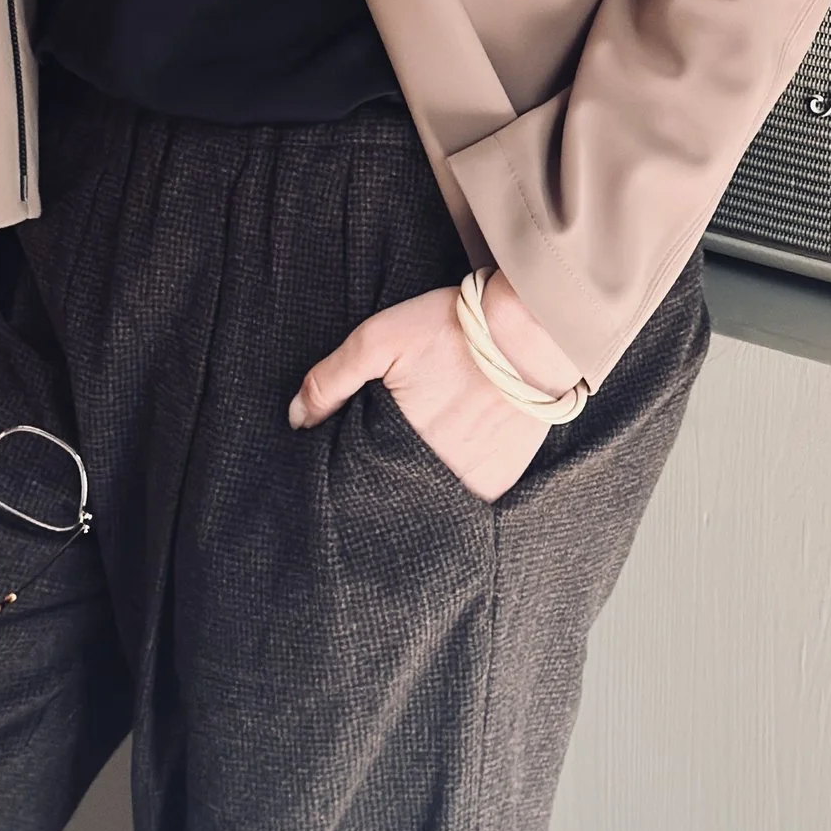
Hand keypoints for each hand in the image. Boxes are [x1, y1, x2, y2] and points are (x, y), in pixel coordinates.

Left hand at [288, 275, 575, 501]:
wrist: (534, 330)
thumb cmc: (453, 328)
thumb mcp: (380, 337)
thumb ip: (332, 378)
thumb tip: (296, 420)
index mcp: (398, 445)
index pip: (356, 477)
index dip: (344, 469)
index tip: (338, 457)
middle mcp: (433, 476)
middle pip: (389, 493)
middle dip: (376, 483)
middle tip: (376, 457)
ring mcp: (470, 485)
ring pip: (425, 502)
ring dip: (411, 490)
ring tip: (406, 464)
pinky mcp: (498, 484)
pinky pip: (462, 501)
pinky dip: (448, 492)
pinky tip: (441, 467)